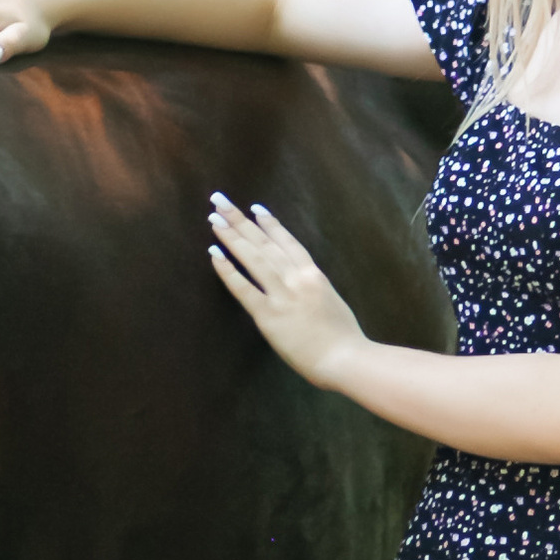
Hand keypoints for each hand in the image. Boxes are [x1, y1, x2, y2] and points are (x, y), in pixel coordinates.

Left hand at [208, 195, 366, 389]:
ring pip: (252, 258)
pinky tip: (214, 253)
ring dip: (231, 236)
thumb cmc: (344, 338)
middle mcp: (296, 278)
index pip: (288, 242)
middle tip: (221, 200)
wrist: (346, 358)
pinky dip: (227, 269)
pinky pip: (243, 287)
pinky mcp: (268, 316)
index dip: (270, 224)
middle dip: (240, 220)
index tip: (254, 209)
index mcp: (314, 275)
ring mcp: (281, 295)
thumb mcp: (331, 302)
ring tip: (214, 218)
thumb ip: (314, 289)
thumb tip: (301, 282)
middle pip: (264, 243)